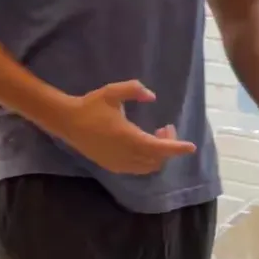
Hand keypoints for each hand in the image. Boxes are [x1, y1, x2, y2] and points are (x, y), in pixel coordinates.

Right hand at [58, 80, 197, 174]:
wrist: (67, 121)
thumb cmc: (91, 106)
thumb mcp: (112, 92)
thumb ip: (134, 89)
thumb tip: (152, 96)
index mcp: (129, 137)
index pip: (161, 148)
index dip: (177, 148)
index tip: (191, 147)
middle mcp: (127, 154)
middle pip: (157, 158)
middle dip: (167, 146)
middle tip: (164, 128)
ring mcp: (119, 163)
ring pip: (148, 166)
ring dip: (157, 154)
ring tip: (153, 137)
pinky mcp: (112, 166)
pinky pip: (137, 169)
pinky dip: (146, 161)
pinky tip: (140, 146)